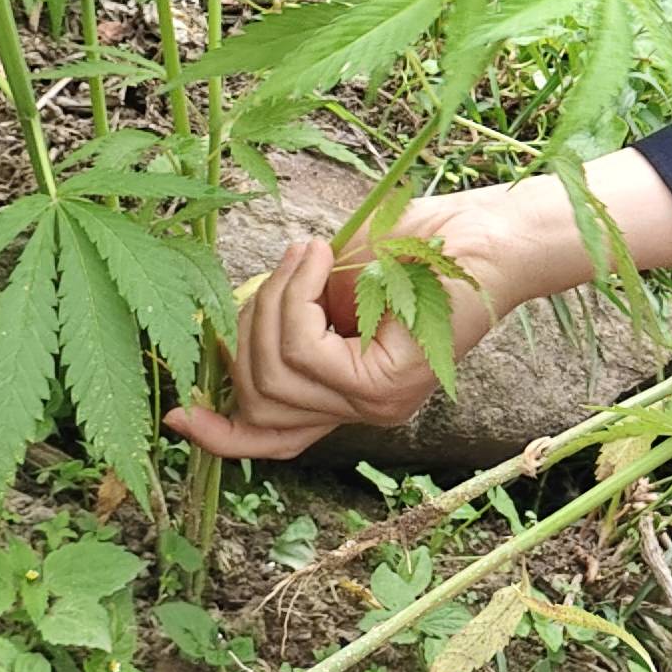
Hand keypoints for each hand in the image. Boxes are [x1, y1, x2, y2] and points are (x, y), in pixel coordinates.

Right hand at [169, 156, 671, 463]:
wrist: (494, 235)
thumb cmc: (424, 247)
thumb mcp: (339, 280)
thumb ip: (293, 313)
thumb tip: (228, 330)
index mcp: (349, 394)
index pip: (272, 436)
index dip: (220, 432)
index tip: (177, 413)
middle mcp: (361, 410)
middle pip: (258, 400)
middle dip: (247, 328)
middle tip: (285, 267)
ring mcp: (374, 402)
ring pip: (275, 372)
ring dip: (274, 302)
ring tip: (306, 253)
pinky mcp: (384, 384)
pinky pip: (304, 352)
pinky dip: (295, 298)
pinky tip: (314, 258)